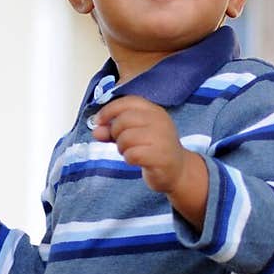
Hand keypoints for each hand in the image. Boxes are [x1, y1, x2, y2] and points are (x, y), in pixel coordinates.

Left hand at [91, 96, 207, 227]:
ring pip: (126, 138)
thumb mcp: (134, 135)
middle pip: (123, 120)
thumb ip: (114, 130)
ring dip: (122, 148)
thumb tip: (96, 130)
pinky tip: (136, 161)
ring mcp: (162, 138)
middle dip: (115, 133)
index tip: (99, 122)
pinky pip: (132, 154)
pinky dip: (128, 158)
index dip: (109, 110)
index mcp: (154, 111)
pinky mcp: (160, 156)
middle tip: (121, 143)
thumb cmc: (154, 150)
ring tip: (130, 152)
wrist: (177, 171)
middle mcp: (159, 121)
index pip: (127, 102)